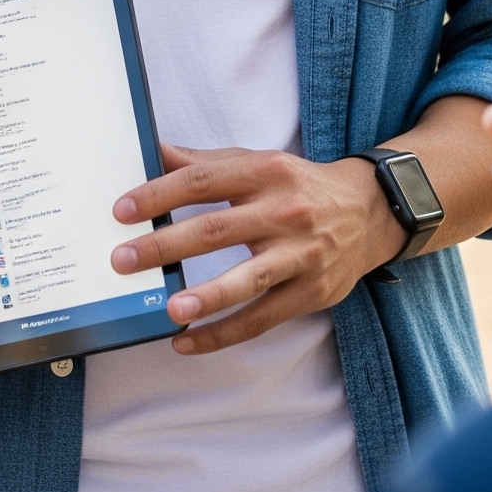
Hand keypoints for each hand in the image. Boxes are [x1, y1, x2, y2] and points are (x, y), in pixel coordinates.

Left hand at [107, 143, 402, 354]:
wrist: (369, 211)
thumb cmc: (297, 186)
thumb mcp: (255, 163)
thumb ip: (203, 164)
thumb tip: (149, 151)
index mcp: (263, 172)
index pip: (203, 181)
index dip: (161, 194)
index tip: (122, 210)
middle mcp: (282, 211)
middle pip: (217, 230)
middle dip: (167, 246)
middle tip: (123, 260)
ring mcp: (300, 254)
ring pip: (248, 279)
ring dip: (206, 296)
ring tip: (170, 309)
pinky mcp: (311, 292)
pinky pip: (262, 318)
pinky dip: (223, 334)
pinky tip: (187, 340)